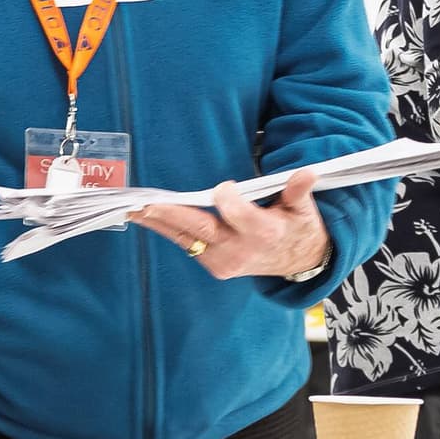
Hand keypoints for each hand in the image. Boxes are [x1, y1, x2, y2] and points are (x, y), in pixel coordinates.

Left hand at [132, 169, 327, 282]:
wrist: (298, 263)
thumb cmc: (298, 228)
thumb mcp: (304, 210)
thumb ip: (299, 191)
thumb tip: (306, 173)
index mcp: (264, 234)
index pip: (239, 215)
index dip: (229, 199)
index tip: (223, 187)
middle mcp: (240, 251)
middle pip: (201, 229)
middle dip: (171, 215)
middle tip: (144, 204)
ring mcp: (224, 261)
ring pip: (186, 239)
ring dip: (158, 223)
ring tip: (133, 209)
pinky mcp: (213, 265)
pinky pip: (186, 244)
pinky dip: (167, 229)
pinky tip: (145, 216)